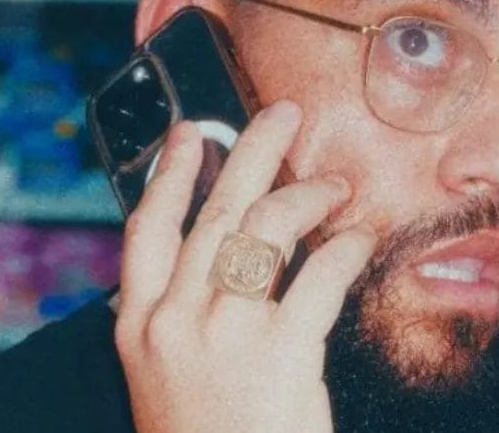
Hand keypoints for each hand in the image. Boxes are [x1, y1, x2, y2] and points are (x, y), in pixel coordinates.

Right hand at [114, 100, 377, 432]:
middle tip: (283, 115)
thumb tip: (218, 262)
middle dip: (252, 150)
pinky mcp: (281, 350)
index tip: (188, 133)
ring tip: (336, 186)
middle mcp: (174, 320)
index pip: (145, 229)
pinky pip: (321, 274)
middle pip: (214, 210)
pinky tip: (360, 240)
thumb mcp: (166, 384)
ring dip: (309, 195)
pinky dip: (346, 248)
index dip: (167, 173)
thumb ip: (179, 325)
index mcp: (139, 329)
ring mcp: (225, 332)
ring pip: (268, 228)